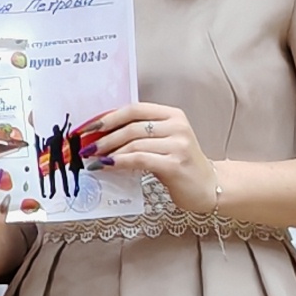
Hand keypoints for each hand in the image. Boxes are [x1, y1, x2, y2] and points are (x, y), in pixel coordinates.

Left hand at [86, 101, 217, 212]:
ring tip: (94, 160)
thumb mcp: (164, 143)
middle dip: (104, 137)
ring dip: (108, 152)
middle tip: (86, 148)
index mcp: (173, 115)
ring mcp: (178, 145)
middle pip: (131, 126)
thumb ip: (141, 135)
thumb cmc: (182, 166)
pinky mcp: (175, 164)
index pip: (134, 109)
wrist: (209, 187)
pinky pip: (140, 159)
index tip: (88, 128)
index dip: (108, 117)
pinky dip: (120, 162)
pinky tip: (107, 166)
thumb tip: (102, 137)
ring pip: (134, 143)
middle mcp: (177, 126)